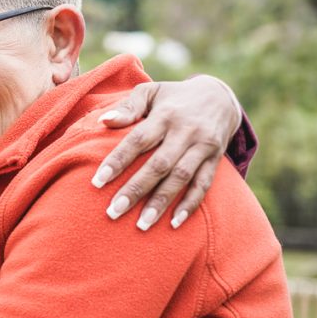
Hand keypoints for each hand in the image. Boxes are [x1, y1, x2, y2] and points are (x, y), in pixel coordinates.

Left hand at [92, 75, 240, 229]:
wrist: (219, 96)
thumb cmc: (172, 97)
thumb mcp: (150, 92)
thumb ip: (128, 107)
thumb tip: (103, 121)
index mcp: (165, 114)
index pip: (138, 140)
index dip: (118, 161)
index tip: (97, 182)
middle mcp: (185, 131)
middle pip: (159, 164)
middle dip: (136, 190)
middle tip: (113, 212)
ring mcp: (203, 146)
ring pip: (181, 178)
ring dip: (161, 203)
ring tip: (141, 225)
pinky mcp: (215, 159)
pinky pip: (204, 184)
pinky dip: (190, 205)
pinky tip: (174, 223)